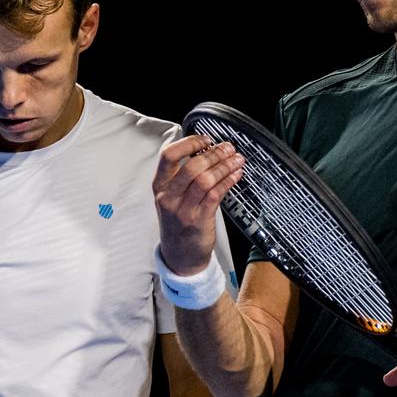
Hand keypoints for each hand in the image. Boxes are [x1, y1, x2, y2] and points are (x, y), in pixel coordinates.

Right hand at [153, 135, 242, 276]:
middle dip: (214, 154)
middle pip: (191, 166)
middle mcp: (168, 196)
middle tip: (228, 148)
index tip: (206, 139)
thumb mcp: (170, 198)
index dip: (189, 143)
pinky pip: (215, 195)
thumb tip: (206, 151)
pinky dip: (228, 181)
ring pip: (205, 180)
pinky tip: (236, 175)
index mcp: (159, 186)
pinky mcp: (198, 220)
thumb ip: (182, 176)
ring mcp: (182, 210)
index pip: (168, 155)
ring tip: (236, 159)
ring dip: (224, 166)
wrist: (179, 256)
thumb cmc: (178, 223)